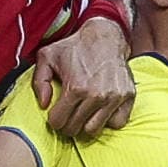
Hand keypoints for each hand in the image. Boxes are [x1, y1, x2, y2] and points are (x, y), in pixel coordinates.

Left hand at [35, 16, 135, 137]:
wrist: (105, 36)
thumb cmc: (75, 47)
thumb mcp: (47, 56)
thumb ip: (39, 81)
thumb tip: (43, 104)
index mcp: (75, 88)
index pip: (59, 122)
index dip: (54, 120)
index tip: (56, 114)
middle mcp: (96, 95)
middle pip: (75, 129)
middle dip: (67, 125)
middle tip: (68, 116)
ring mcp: (114, 97)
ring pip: (94, 130)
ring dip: (86, 125)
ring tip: (83, 115)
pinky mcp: (128, 97)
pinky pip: (117, 123)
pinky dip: (108, 121)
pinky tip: (101, 111)